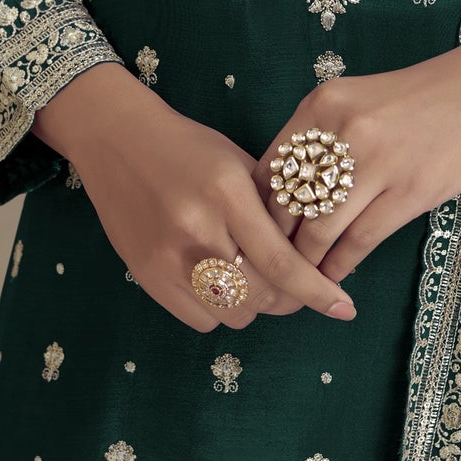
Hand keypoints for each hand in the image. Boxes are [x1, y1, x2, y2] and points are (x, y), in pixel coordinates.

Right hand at [32, 61, 358, 332]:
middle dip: (289, 299)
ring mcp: (168, 257)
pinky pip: (201, 320)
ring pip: (235, 315)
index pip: (281, 260)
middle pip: (262, 295)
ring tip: (254, 277)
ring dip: (255, 305)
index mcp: (227, 192)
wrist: (116, 139)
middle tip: (297, 286)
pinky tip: (220, 281)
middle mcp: (197, 228)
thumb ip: (271, 206)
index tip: (344, 308)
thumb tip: (314, 251)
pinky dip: (220, 310)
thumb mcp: (237, 162)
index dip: (316, 290)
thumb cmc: (187, 145)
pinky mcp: (147, 276)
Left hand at [249, 38, 460, 290]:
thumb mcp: (355, 103)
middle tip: (266, 278)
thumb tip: (281, 199)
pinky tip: (334, 279)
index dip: (254, 215)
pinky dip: (340, 266)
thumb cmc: (418, 99)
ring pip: (318, 231)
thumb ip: (318, 141)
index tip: (252, 243)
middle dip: (272, 249)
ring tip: (297, 289)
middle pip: (287, 206)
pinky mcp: (410, 191)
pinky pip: (359, 241)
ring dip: (304, 268)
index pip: (268, 172)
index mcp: (321, 106)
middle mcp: (341, 130)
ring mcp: (376, 162)